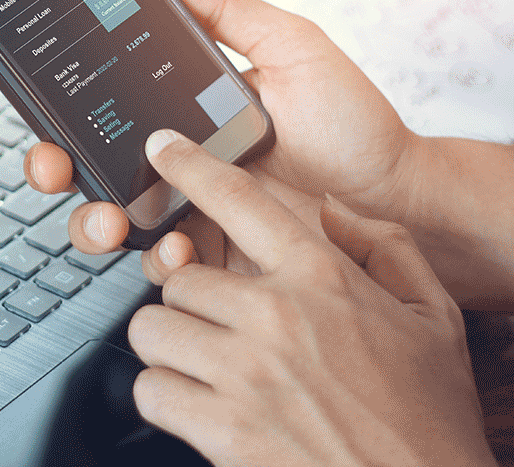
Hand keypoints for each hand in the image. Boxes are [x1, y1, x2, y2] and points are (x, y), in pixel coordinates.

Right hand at [24, 0, 418, 279]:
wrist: (387, 186)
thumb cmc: (346, 114)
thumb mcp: (288, 43)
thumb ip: (225, 7)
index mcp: (181, 102)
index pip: (105, 103)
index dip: (64, 110)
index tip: (45, 110)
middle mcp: (176, 153)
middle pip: (91, 162)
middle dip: (56, 169)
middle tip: (53, 169)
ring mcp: (191, 201)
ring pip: (113, 216)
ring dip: (92, 222)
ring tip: (109, 223)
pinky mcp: (213, 243)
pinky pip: (165, 259)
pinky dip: (159, 261)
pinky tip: (178, 252)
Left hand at [127, 130, 494, 466]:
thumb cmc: (428, 415)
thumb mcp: (431, 314)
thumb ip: (383, 246)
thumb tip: (329, 209)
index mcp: (321, 278)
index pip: (238, 199)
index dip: (190, 164)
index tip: (163, 148)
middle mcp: (276, 318)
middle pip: (179, 276)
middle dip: (188, 296)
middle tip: (212, 316)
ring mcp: (245, 376)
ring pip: (153, 329)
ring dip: (170, 342)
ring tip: (202, 357)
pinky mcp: (224, 433)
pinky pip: (151, 390)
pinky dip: (164, 393)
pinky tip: (199, 398)